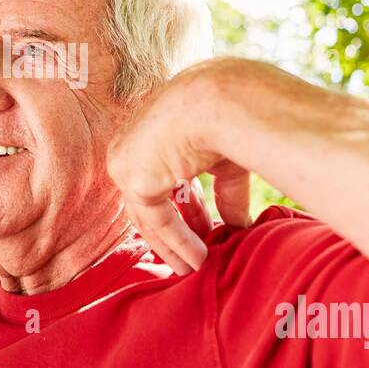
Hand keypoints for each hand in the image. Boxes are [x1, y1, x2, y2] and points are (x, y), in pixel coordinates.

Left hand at [107, 62, 252, 275]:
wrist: (221, 99)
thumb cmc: (230, 115)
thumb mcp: (227, 159)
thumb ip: (227, 193)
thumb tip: (239, 225)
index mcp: (154, 130)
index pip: (164, 175)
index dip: (186, 204)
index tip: (205, 225)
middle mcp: (134, 145)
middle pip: (151, 197)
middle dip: (177, 227)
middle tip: (197, 252)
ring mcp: (128, 161)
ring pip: (148, 213)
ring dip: (174, 244)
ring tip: (195, 268)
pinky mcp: (133, 179)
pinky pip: (155, 220)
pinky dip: (177, 242)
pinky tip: (198, 259)